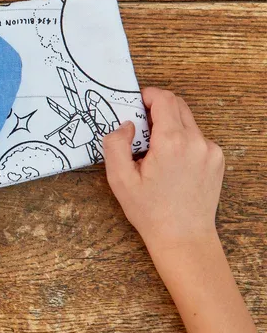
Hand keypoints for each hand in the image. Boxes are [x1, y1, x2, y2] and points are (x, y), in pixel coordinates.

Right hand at [102, 88, 224, 253]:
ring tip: (154, 152)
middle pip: (178, 105)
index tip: (136, 104)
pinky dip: (182, 141)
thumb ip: (115, 144)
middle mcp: (196, 141)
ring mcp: (210, 151)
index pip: (164, 99)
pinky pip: (197, 138)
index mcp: (171, 142)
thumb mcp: (119, 179)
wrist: (183, 237)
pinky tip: (171, 163)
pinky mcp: (216, 160)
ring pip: (187, 122)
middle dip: (157, 108)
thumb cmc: (150, 211)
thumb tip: (126, 125)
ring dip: (169, 126)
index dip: (147, 96)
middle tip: (140, 128)